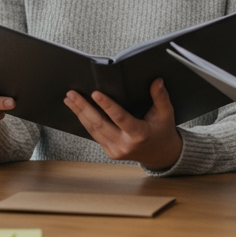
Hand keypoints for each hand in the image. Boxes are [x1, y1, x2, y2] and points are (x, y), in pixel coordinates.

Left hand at [64, 78, 182, 169]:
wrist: (160, 155)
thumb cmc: (162, 131)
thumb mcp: (166, 114)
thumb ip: (161, 97)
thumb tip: (157, 81)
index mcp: (139, 134)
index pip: (120, 118)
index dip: (107, 105)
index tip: (95, 93)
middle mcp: (125, 144)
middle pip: (99, 124)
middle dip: (83, 107)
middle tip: (72, 94)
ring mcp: (116, 150)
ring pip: (93, 130)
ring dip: (80, 113)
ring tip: (69, 99)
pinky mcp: (110, 152)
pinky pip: (95, 135)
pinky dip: (85, 122)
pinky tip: (78, 111)